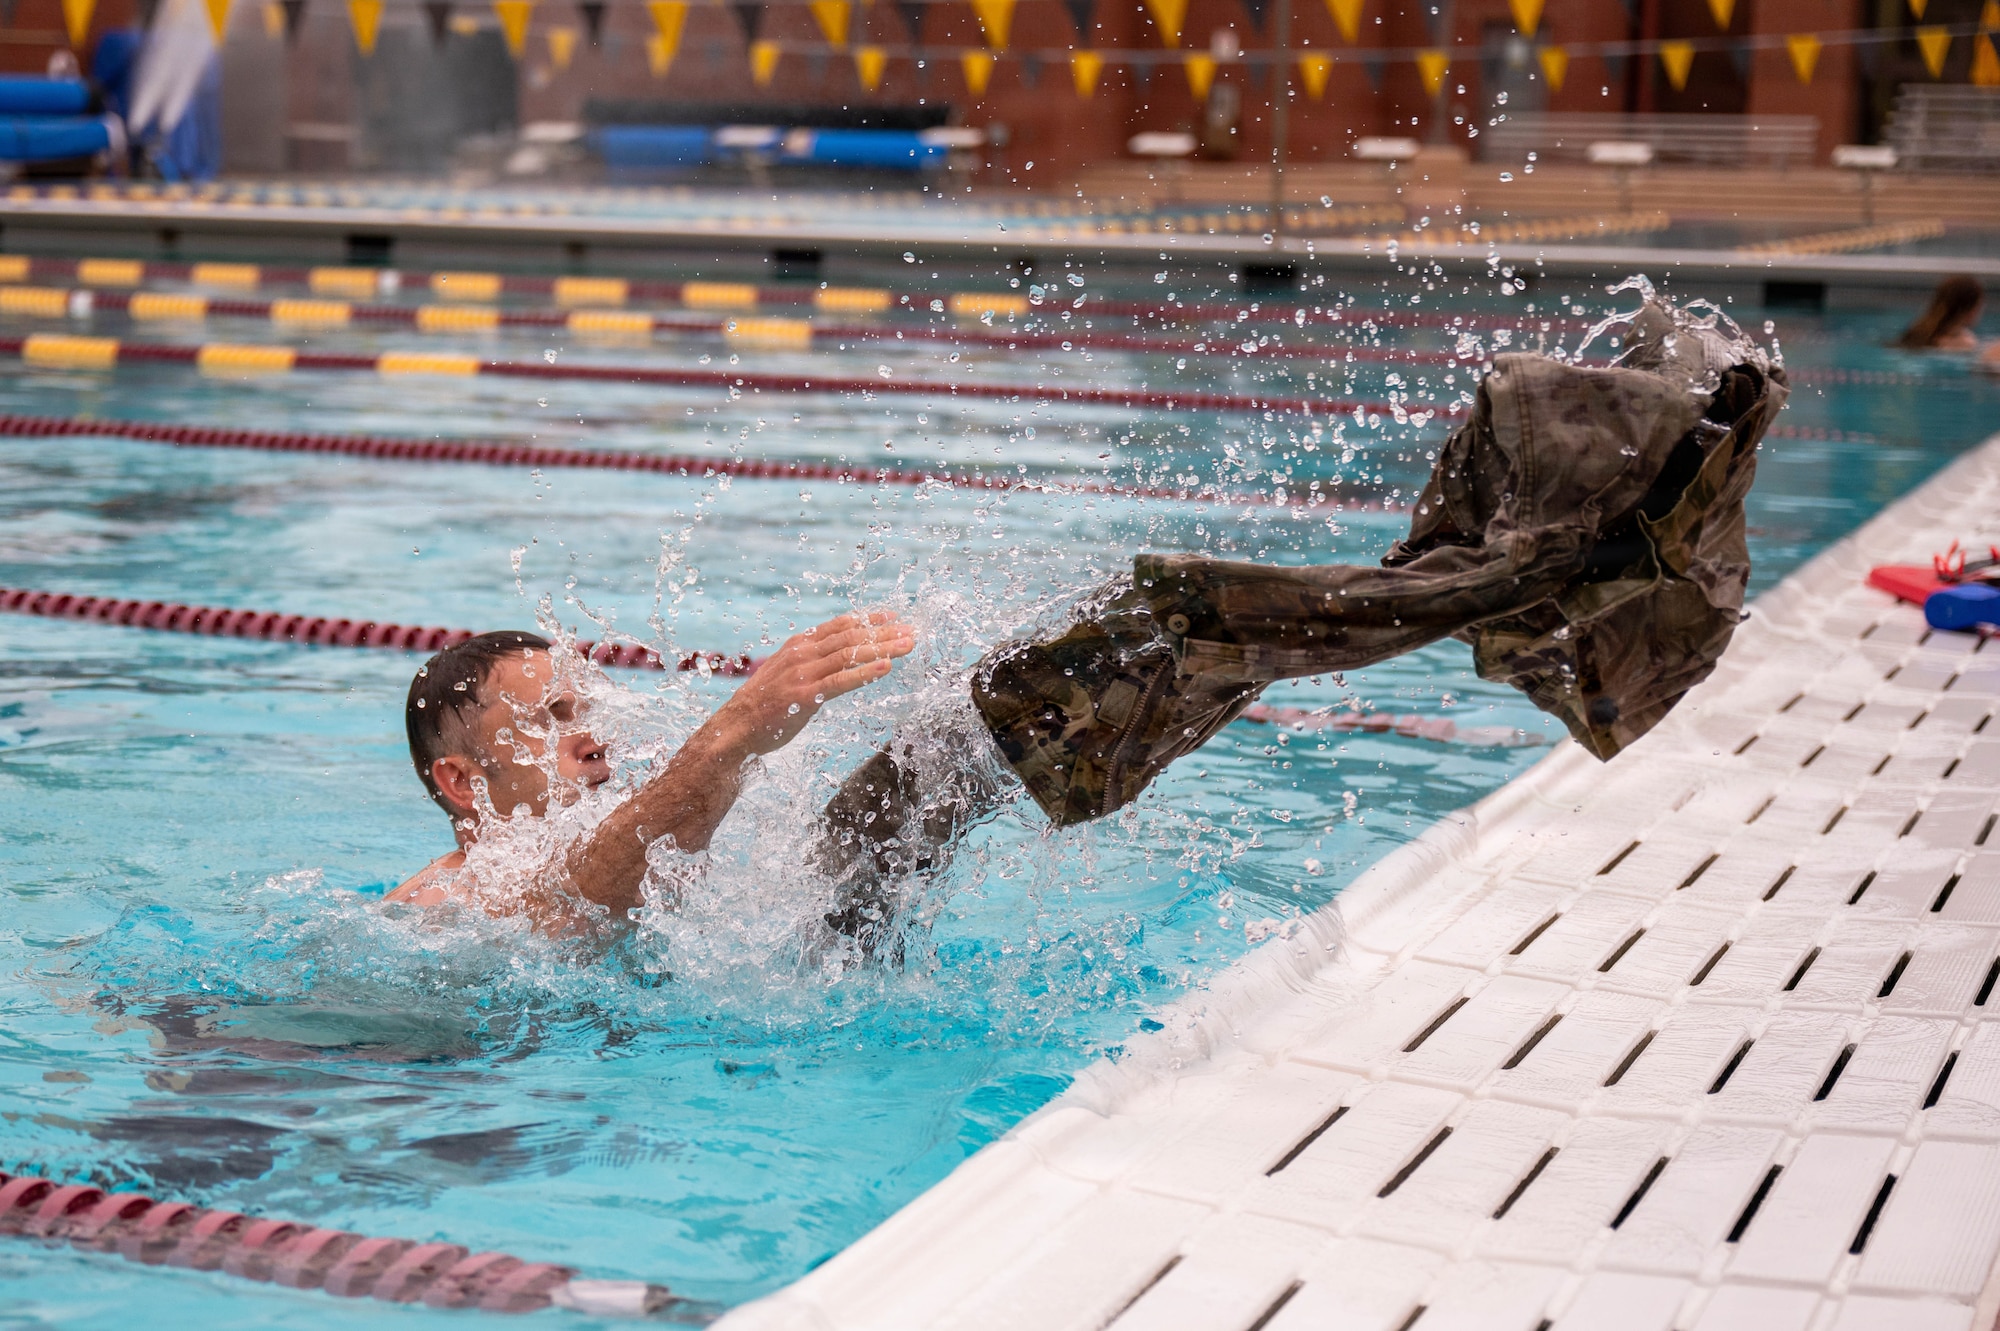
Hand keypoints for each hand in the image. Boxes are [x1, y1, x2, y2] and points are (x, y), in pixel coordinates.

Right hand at [718, 610, 914, 755]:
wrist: (735, 727)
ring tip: (908, 645)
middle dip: (884, 631)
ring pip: (850, 654)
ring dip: (883, 647)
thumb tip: (835, 659)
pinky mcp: (804, 695)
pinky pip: (841, 681)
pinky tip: (886, 667)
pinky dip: (865, 672)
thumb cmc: (763, 704)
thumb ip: (810, 663)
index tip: (894, 615)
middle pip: (851, 635)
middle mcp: (802, 653)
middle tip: (911, 630)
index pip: (840, 624)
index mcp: (799, 645)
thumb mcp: (787, 673)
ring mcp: (803, 673)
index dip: (869, 618)